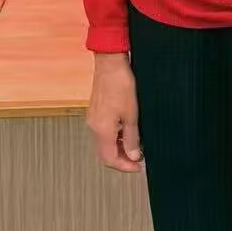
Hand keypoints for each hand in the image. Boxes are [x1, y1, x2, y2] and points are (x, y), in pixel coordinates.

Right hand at [86, 54, 143, 172]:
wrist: (110, 63)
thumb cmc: (120, 84)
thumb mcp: (131, 115)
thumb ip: (132, 138)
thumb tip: (133, 156)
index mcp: (101, 130)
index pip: (110, 159)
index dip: (125, 166)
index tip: (138, 167)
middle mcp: (94, 126)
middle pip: (105, 153)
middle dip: (122, 159)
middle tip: (137, 159)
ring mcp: (93, 119)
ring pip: (104, 143)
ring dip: (119, 148)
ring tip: (135, 145)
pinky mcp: (96, 112)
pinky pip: (104, 132)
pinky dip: (115, 137)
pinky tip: (127, 132)